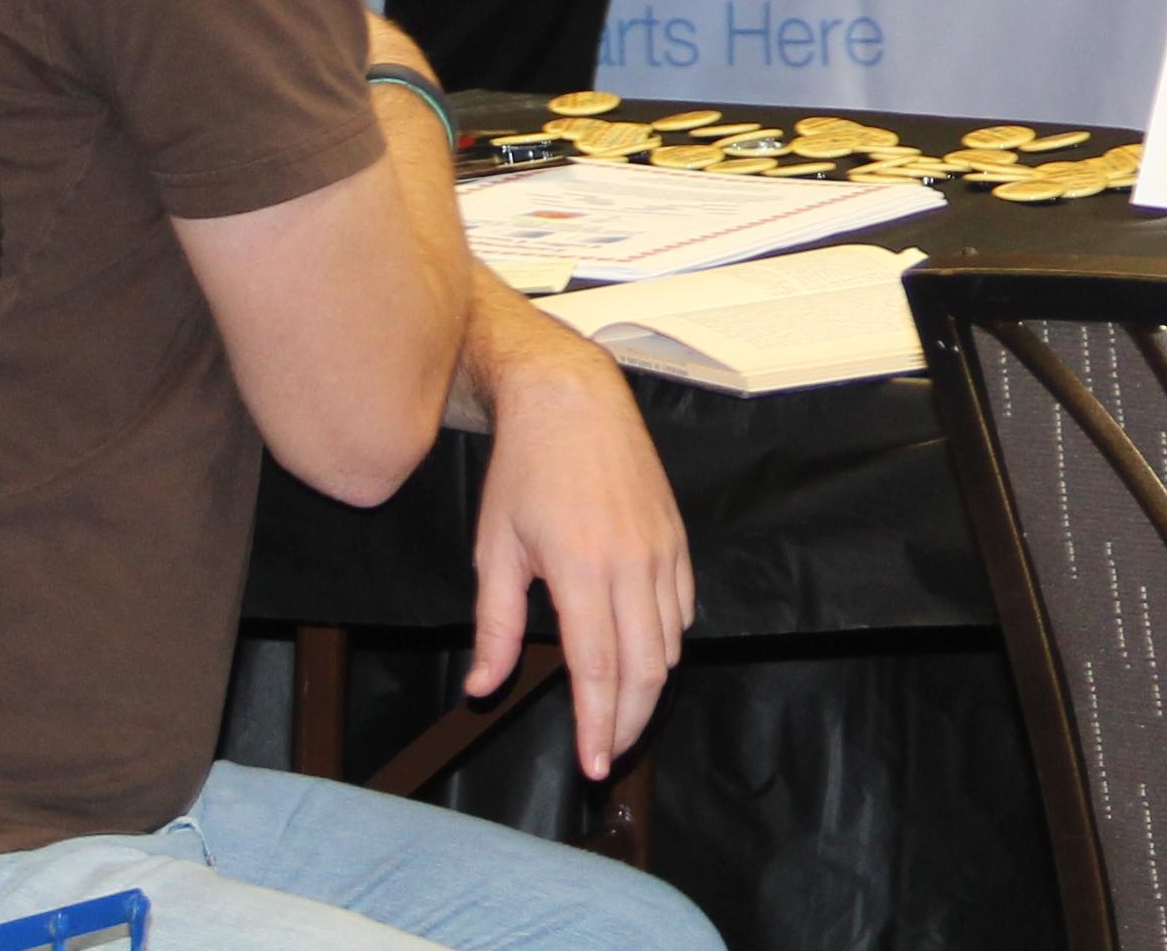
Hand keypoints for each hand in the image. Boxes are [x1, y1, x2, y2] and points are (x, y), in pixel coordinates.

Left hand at [468, 316, 698, 773]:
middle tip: (608, 754)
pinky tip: (642, 658)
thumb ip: (494, 626)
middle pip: (645, 671)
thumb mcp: (495, 549)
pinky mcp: (677, 539)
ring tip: (621, 716)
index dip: (598, 726)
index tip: (592, 765)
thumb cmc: (526, 471)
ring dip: (648, 690)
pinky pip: (683, 611)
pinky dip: (666, 645)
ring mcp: (662, 551)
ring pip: (669, 645)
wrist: (572, 401)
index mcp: (582, 569)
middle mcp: (632, 563)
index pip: (599, 670)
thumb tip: (483, 687)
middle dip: (630, 724)